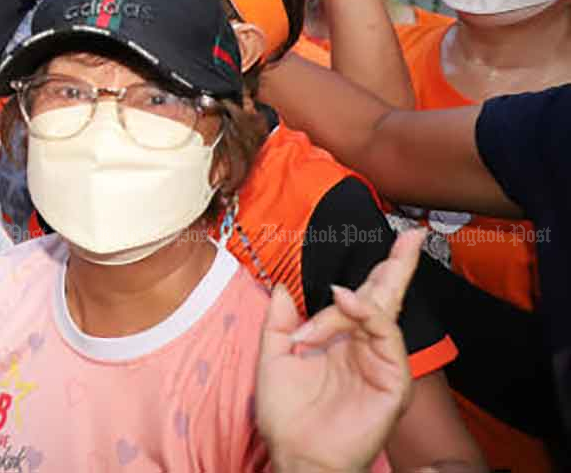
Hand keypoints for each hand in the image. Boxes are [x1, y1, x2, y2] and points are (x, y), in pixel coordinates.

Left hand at [257, 227, 425, 472]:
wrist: (297, 455)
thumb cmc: (288, 417)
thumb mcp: (274, 359)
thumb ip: (280, 323)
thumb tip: (281, 287)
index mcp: (342, 342)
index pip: (359, 302)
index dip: (348, 286)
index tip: (323, 284)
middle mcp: (366, 350)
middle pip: (387, 300)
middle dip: (398, 266)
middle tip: (412, 235)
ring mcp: (382, 365)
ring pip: (384, 315)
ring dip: (361, 298)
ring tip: (337, 294)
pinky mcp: (393, 382)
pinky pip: (387, 338)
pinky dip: (368, 315)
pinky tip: (345, 301)